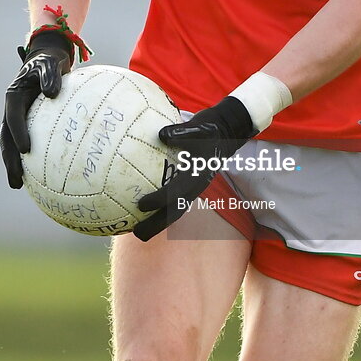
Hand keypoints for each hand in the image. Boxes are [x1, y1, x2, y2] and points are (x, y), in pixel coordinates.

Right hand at [0, 31, 72, 188]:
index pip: (13, 117)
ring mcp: (18, 117)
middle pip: (7, 138)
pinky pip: (28, 141)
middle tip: (15, 180)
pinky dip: (29, 158)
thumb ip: (50, 76)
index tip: (26, 149)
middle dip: (9, 159)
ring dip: (13, 164)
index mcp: (13, 95)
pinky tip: (39, 175)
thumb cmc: (50, 60)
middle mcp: (12, 109)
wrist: (48, 58)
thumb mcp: (51, 63)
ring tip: (18, 185)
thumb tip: (51, 94)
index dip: (18, 133)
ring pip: (12, 144)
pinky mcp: (27, 123)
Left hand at [133, 95, 256, 240]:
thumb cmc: (209, 128)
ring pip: (173, 210)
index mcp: (196, 176)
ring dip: (156, 222)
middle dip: (156, 225)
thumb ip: (181, 131)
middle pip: (174, 212)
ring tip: (135, 230)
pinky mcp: (186, 184)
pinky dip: (157, 208)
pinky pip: (171, 200)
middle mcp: (194, 187)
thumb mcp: (198, 127)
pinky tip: (139, 208)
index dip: (159, 200)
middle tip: (136, 233)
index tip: (141, 204)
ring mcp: (191, 188)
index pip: (176, 193)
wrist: (225, 132)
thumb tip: (161, 134)